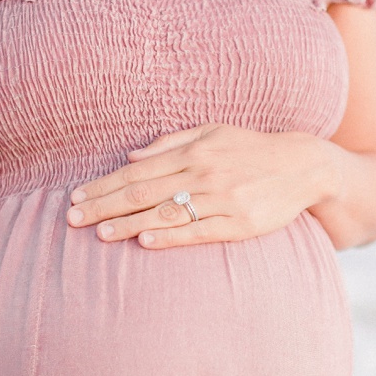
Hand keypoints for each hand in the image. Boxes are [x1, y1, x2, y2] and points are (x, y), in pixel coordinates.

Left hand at [66, 123, 333, 248]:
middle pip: (143, 192)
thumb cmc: (250, 149)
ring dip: (130, 224)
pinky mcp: (239, 223)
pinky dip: (170, 237)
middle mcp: (203, 173)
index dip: (104, 185)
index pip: (136, 171)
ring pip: (166, 213)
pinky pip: (199, 232)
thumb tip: (130, 157)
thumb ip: (170, 143)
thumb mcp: (212, 133)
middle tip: (72, 219)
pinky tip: (145, 243)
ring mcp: (222, 199)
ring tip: (100, 234)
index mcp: (192, 151)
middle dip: (105, 205)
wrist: (303, 166)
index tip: (76, 198)